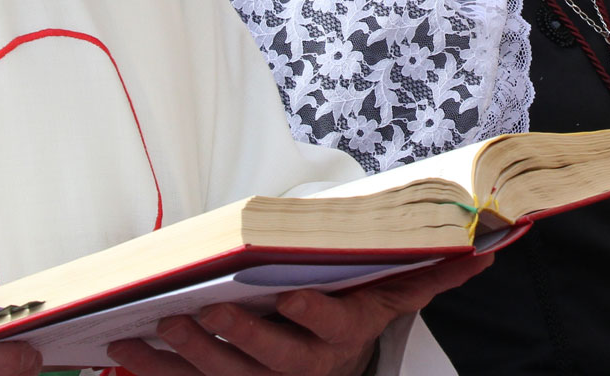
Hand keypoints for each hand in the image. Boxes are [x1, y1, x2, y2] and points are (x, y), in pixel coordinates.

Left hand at [105, 251, 492, 375]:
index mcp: (345, 337)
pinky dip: (153, 372)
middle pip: (270, 362)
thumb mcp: (398, 288)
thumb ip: (432, 272)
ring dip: (186, 358)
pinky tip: (120, 352)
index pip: (331, 330)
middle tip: (202, 312)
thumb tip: (490, 247)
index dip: (310, 316)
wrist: (335, 360)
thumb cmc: (359, 304)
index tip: (288, 294)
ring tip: (154, 330)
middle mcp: (305, 368)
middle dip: (235, 339)